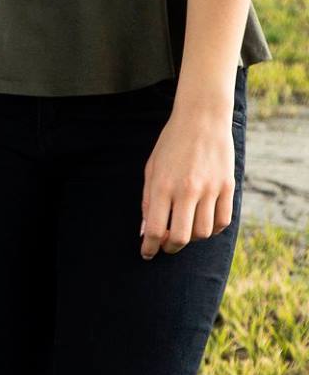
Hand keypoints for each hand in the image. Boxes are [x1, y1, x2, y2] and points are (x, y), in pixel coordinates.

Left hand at [140, 105, 235, 257]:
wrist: (201, 121)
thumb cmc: (171, 145)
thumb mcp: (151, 168)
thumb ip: (148, 200)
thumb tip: (146, 231)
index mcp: (163, 185)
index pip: (155, 228)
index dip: (150, 246)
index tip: (147, 254)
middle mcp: (187, 190)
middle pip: (181, 237)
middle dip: (171, 247)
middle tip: (166, 246)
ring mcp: (210, 190)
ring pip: (203, 232)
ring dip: (192, 237)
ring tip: (184, 229)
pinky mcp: (227, 188)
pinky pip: (223, 222)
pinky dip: (213, 229)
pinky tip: (203, 222)